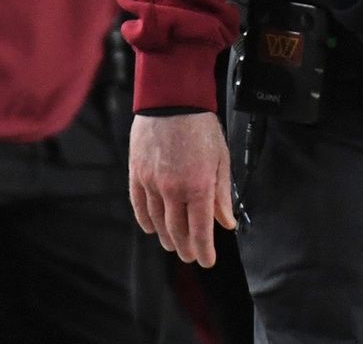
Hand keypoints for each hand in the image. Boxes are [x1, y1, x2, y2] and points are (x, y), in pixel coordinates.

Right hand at [129, 112, 235, 267]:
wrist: (173, 102)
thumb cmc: (201, 127)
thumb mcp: (221, 158)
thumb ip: (222, 194)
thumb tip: (226, 222)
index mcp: (199, 185)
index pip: (201, 229)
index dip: (204, 249)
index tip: (207, 261)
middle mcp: (173, 189)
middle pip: (177, 230)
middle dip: (186, 247)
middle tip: (191, 256)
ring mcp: (152, 183)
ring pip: (158, 222)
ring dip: (167, 237)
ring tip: (174, 245)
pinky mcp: (136, 175)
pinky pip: (139, 206)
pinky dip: (146, 221)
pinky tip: (152, 228)